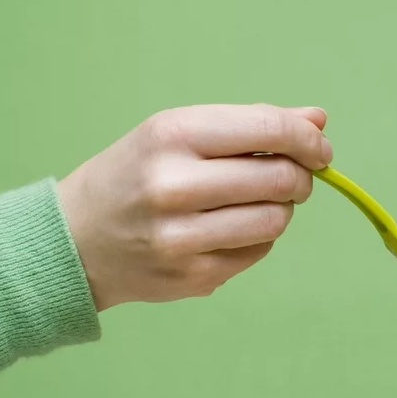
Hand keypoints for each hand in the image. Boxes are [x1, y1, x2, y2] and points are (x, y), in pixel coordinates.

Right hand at [56, 103, 332, 309]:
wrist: (76, 239)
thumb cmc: (135, 175)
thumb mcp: (179, 133)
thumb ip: (251, 125)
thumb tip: (319, 120)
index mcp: (172, 135)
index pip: (268, 130)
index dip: (308, 140)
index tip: (320, 149)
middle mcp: (174, 185)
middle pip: (281, 179)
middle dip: (300, 177)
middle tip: (291, 178)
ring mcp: (183, 237)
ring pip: (276, 220)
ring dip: (280, 209)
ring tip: (256, 203)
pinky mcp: (194, 277)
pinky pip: (258, 252)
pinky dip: (257, 238)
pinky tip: (229, 230)